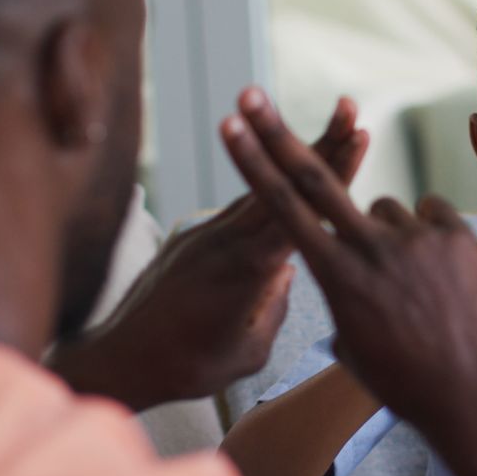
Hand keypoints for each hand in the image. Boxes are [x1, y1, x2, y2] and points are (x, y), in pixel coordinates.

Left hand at [48, 96, 367, 410]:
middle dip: (321, 144)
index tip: (359, 138)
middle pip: (284, 183)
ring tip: (328, 129)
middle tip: (349, 108)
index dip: (333, 173)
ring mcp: (207, 233)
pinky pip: (239, 208)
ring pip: (261, 188)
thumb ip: (273, 309)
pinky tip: (286, 176)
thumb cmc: (187, 367)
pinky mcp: (192, 237)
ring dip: (293, 156)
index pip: (301, 209)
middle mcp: (228, 240)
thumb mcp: (247, 352)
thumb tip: (288, 273)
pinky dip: (267, 187)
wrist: (117, 361)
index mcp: (248, 268)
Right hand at [221, 86, 476, 475]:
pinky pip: (430, 214)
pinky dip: (428, 235)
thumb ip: (341, 289)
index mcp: (334, 277)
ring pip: (388, 210)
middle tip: (249, 95)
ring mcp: (415, 239)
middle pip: (315, 177)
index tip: (229, 126)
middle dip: (276, 135)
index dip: (253, 162)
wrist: (470, 399)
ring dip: (390, 235)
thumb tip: (341, 258)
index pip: (282, 208)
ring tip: (414, 286)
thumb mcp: (352, 339)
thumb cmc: (401, 378)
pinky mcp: (456, 236)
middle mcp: (369, 248)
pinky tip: (440, 275)